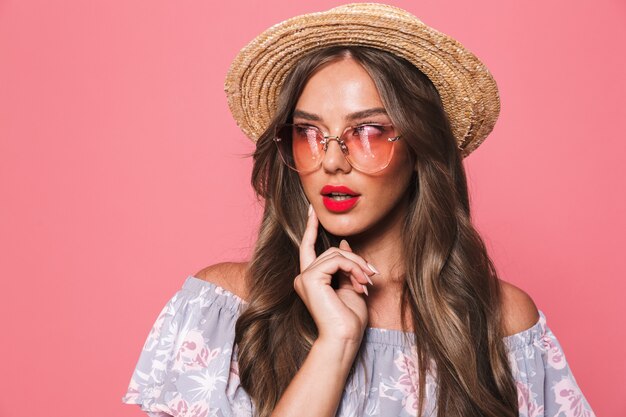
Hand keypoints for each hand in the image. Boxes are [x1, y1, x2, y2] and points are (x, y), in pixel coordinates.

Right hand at [293, 204, 375, 344]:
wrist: (345, 337)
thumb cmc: (348, 319)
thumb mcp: (350, 285)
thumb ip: (345, 265)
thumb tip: (343, 243)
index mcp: (310, 279)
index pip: (308, 247)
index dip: (311, 228)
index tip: (313, 210)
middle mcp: (303, 277)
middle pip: (330, 251)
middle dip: (354, 259)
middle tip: (371, 275)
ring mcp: (304, 278)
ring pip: (335, 254)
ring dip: (357, 266)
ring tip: (367, 283)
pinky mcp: (310, 279)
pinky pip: (336, 261)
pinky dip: (353, 268)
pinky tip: (360, 282)